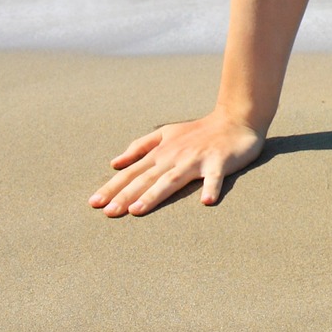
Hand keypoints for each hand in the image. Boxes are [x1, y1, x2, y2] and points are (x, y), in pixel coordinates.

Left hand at [89, 112, 263, 216]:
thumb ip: (140, 146)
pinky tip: (207, 201)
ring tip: (137, 210)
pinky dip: (212, 188)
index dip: (113, 187)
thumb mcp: (166, 133)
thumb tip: (114, 162)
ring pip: (172, 179)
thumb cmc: (200, 130)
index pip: (132, 172)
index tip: (94, 203)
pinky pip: (215, 177)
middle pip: (147, 178)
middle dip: (126, 195)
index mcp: (161, 152)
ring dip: (154, 194)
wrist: (236, 119)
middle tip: (109, 213)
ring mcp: (196, 159)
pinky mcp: (219, 162)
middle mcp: (175, 156)